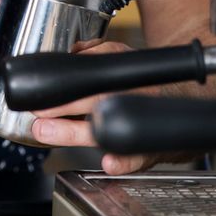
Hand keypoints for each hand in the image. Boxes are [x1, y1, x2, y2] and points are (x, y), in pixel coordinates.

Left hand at [24, 41, 159, 173]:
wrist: (177, 103)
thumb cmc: (138, 84)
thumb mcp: (120, 57)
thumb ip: (94, 53)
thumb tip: (71, 54)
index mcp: (124, 76)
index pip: (92, 78)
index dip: (68, 86)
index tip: (42, 93)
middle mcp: (133, 97)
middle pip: (98, 101)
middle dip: (65, 108)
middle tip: (39, 114)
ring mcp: (139, 124)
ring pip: (107, 128)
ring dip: (74, 132)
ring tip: (47, 131)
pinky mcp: (146, 151)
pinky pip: (136, 157)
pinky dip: (122, 162)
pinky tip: (108, 163)